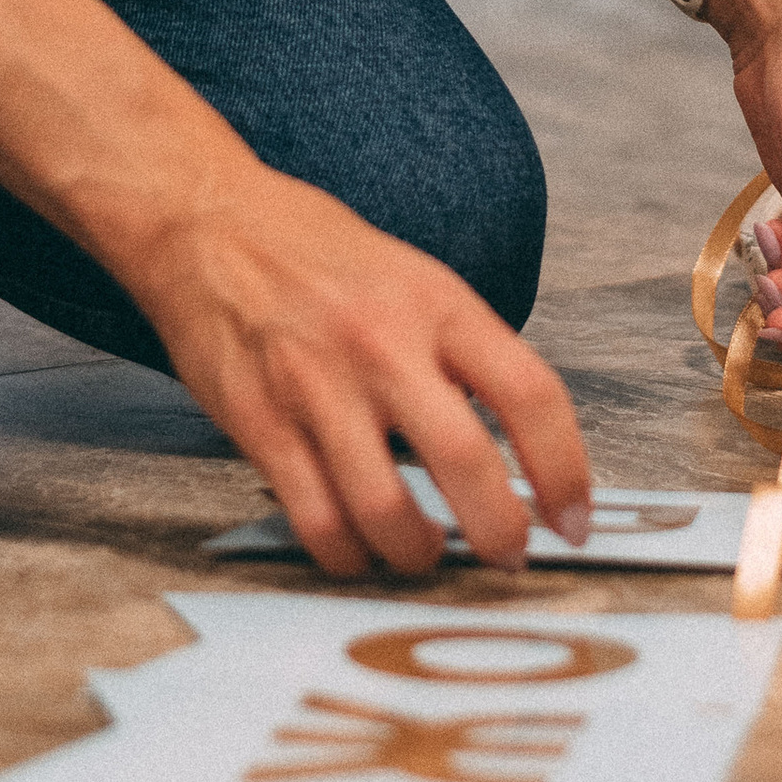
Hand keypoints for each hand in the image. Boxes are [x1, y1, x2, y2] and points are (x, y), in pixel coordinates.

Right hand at [126, 157, 592, 579]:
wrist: (208, 224)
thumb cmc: (316, 253)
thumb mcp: (416, 279)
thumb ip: (464, 354)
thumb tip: (519, 445)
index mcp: (437, 304)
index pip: (532, 394)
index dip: (567, 471)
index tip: (573, 517)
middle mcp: (383, 344)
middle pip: (467, 465)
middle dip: (501, 535)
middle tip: (507, 555)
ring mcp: (317, 387)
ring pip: (386, 512)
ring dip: (419, 557)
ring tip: (426, 556)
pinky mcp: (259, 423)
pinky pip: (316, 521)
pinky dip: (348, 556)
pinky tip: (361, 549)